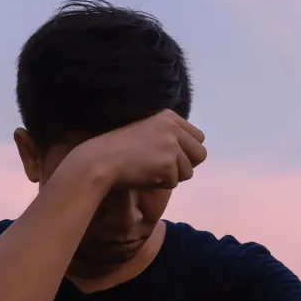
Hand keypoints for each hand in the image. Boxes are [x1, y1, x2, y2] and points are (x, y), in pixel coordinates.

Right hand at [65, 109, 206, 190]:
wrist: (100, 160)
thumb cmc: (119, 150)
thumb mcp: (147, 132)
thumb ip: (169, 136)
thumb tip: (194, 152)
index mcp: (169, 116)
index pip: (199, 137)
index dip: (189, 152)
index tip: (173, 158)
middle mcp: (173, 127)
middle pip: (201, 154)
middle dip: (187, 166)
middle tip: (166, 170)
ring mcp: (171, 144)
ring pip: (188, 172)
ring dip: (171, 177)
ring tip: (149, 171)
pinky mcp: (168, 163)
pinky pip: (174, 183)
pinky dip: (160, 184)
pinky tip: (143, 176)